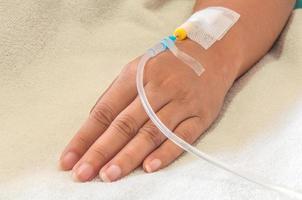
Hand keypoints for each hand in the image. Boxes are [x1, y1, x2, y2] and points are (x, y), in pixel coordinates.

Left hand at [59, 39, 236, 181]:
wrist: (211, 54)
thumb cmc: (168, 64)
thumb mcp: (138, 67)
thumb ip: (117, 94)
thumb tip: (94, 123)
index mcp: (136, 75)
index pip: (105, 110)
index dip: (85, 136)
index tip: (69, 158)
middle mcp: (158, 88)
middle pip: (125, 124)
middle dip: (102, 150)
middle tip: (83, 173)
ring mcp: (181, 102)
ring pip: (151, 133)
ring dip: (129, 156)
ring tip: (109, 175)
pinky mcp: (201, 115)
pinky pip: (182, 137)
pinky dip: (165, 153)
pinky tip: (149, 167)